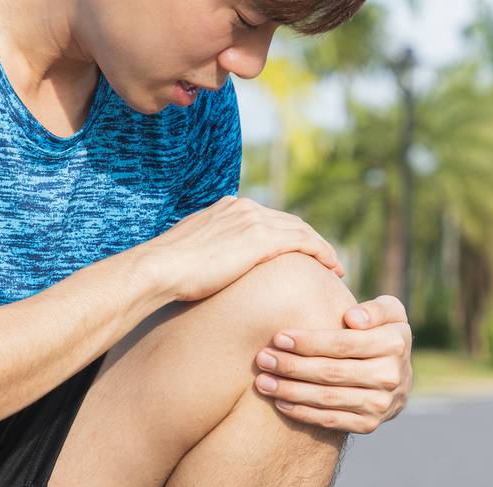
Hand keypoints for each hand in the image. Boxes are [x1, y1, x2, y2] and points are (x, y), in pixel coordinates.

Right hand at [141, 196, 344, 303]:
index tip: (300, 252)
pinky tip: (333, 268)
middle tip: (325, 260)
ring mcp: (253, 220)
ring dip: (320, 248)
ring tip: (334, 266)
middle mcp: (243, 207)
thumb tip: (209, 271)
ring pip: (301, 229)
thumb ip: (209, 254)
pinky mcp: (261, 238)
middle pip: (288, 221)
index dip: (287, 234)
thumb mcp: (191, 254)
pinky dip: (322, 253)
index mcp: (227, 208)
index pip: (267, 219)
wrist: (159, 268)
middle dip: (309, 239)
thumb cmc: (167, 272)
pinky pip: (305, 242)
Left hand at [252, 294, 413, 433]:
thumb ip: (374, 309)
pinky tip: (279, 402)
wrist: (400, 376)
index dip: (309, 342)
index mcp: (394, 344)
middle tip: (262, 359)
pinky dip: (303, 413)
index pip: (343, 344)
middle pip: (331, 373)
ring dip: (291, 391)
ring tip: (262, 382)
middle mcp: (390, 377)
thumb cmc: (382, 333)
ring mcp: (380, 405)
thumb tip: (351, 318)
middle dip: (292, 366)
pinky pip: (331, 421)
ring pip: (327, 399)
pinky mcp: (369, 425)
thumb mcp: (389, 311)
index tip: (278, 338)